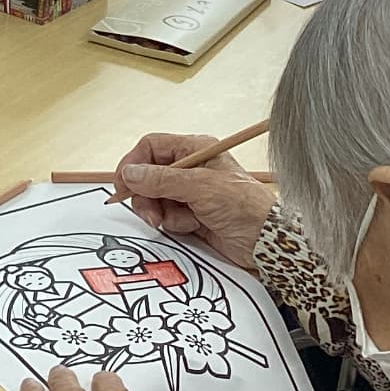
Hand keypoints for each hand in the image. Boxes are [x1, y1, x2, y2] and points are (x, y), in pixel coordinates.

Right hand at [115, 132, 276, 270]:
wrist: (266, 242)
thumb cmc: (245, 206)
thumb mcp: (200, 188)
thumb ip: (162, 180)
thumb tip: (131, 173)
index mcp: (194, 150)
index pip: (151, 148)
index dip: (134, 164)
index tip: (123, 184)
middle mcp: (190, 169)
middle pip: (148, 175)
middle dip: (145, 195)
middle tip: (150, 212)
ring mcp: (190, 193)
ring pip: (154, 198)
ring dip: (159, 211)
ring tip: (175, 220)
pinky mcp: (191, 215)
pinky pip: (166, 216)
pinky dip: (173, 223)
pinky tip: (192, 226)